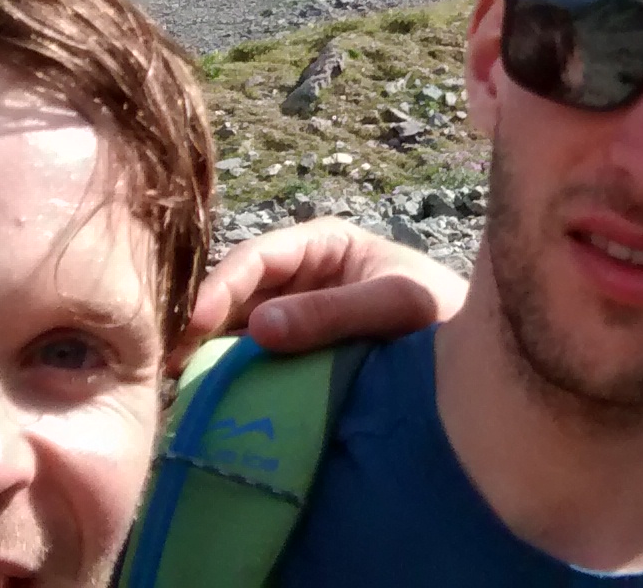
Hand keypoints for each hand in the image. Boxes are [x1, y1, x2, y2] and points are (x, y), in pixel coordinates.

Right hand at [180, 217, 468, 357]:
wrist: (474, 358)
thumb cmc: (442, 313)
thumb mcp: (397, 304)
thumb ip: (334, 312)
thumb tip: (259, 327)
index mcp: (322, 245)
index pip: (259, 257)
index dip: (222, 285)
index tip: (195, 321)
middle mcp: (301, 277)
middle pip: (238, 294)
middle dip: (203, 322)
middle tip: (168, 359)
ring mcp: (295, 317)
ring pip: (238, 330)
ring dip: (209, 353)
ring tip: (175, 382)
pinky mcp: (295, 356)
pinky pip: (254, 362)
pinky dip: (230, 376)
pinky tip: (206, 397)